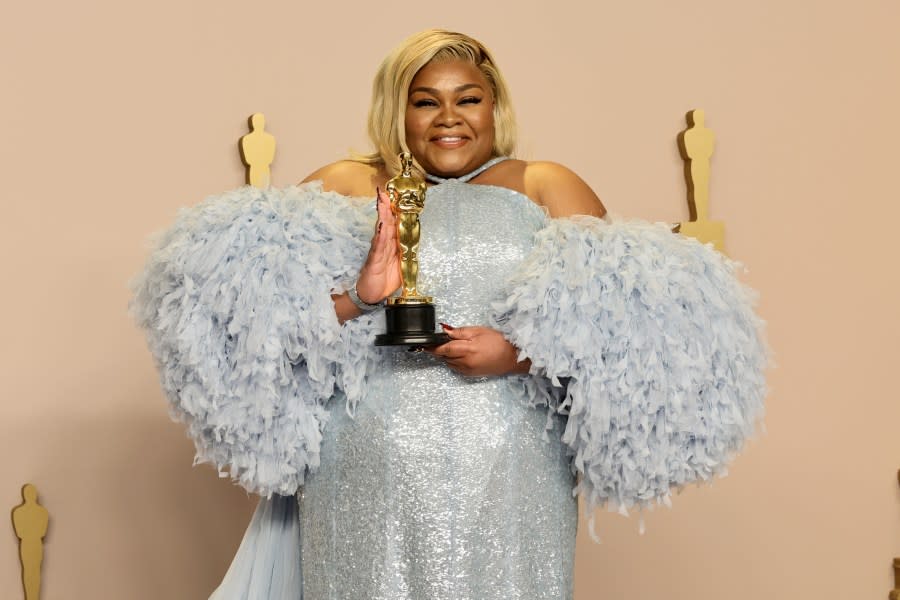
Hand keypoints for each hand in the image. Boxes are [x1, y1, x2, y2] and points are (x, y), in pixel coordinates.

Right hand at [356, 187, 400, 302]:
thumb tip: (414, 238)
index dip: (395, 210)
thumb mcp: (401, 263)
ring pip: (381, 231)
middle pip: (386, 223)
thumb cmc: (385, 279)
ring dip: (382, 217)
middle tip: (385, 193)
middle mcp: (384, 245)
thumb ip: (405, 250)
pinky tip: (381, 227)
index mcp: (392, 245)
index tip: (395, 196)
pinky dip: (380, 237)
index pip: (394, 224)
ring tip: (382, 203)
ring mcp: (378, 252)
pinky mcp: (374, 262)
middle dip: (386, 207)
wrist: (373, 295)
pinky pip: (378, 248)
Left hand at [427, 325, 530, 376]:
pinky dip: (454, 361)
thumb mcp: (479, 331)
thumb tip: (445, 331)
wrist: (512, 358)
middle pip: (444, 356)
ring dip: (447, 355)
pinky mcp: (470, 375)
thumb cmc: (498, 341)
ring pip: (449, 362)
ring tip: (456, 347)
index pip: (443, 349)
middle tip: (439, 341)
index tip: (425, 344)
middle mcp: (464, 362)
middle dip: (440, 349)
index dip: (432, 346)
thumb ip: (460, 332)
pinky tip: (462, 354)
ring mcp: (467, 370)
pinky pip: (455, 368)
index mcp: (466, 350)